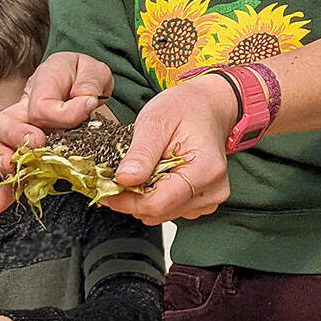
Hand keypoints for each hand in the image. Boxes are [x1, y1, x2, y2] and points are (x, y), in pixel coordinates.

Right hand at [0, 52, 113, 214]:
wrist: (86, 89)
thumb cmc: (86, 79)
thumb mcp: (94, 72)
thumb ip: (89, 82)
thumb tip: (84, 102)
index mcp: (41, 85)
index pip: (41, 103)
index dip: (62, 112)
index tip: (86, 108)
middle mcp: (24, 110)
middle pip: (3, 123)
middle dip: (16, 135)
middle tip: (36, 144)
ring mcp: (22, 133)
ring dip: (2, 160)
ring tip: (12, 167)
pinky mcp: (29, 156)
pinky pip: (10, 175)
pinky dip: (3, 192)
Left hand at [99, 73, 237, 224]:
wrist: (206, 106)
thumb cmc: (185, 108)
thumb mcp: (155, 121)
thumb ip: (141, 153)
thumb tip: (124, 180)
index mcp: (205, 169)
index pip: (158, 204)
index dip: (126, 200)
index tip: (108, 186)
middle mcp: (213, 188)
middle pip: (159, 212)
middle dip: (134, 197)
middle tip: (122, 172)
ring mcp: (210, 197)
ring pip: (162, 213)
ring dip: (144, 197)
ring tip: (144, 168)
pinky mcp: (203, 201)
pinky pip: (171, 209)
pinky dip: (156, 196)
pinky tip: (158, 174)